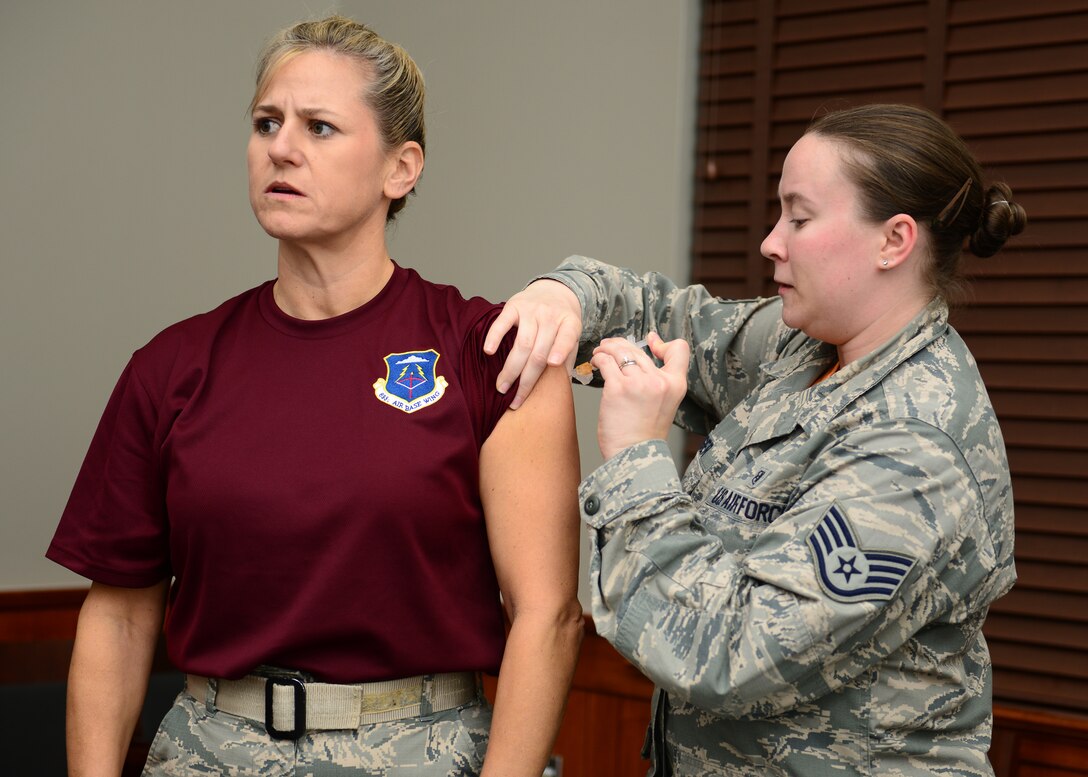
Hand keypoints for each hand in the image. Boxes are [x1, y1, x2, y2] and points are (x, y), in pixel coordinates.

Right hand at [484, 280, 582, 408]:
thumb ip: (568, 358)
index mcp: (570, 324)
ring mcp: (532, 310)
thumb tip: (561, 389)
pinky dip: (494, 337)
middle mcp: (551, 316)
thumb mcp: (572, 335)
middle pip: (539, 351)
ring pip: (522, 344)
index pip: (566, 338)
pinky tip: (488, 351)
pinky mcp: (514, 305)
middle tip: (515, 400)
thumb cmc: (561, 321)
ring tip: (502, 387)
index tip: (552, 363)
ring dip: (510, 369)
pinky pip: (502, 323)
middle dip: (526, 379)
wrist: (553, 291)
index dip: (560, 350)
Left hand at [592, 332, 688, 459]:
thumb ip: (658, 382)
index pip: (679, 349)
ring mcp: (639, 383)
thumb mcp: (664, 405)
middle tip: (608, 347)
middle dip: (620, 345)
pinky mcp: (618, 388)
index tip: (649, 342)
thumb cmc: (644, 433)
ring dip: (606, 349)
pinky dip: (599, 358)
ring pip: (620, 351)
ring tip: (599, 353)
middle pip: (639, 349)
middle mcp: (660, 381)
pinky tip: (596, 363)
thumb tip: (644, 357)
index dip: (662, 343)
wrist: (634, 456)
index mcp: (676, 385)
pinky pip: (606, 362)